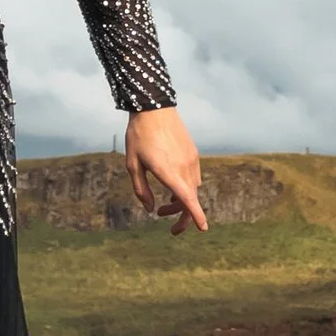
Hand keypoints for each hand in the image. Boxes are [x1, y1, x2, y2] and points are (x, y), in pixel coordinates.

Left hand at [125, 107, 207, 233]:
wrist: (154, 107)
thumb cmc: (139, 136)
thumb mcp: (132, 164)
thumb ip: (141, 190)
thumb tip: (151, 210)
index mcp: (167, 171)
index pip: (186, 198)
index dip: (195, 215)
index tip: (203, 228)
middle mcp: (183, 167)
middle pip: (189, 200)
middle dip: (181, 216)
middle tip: (168, 225)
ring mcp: (191, 160)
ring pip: (192, 189)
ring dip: (182, 201)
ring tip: (164, 205)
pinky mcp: (193, 153)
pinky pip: (193, 177)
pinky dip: (185, 188)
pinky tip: (173, 187)